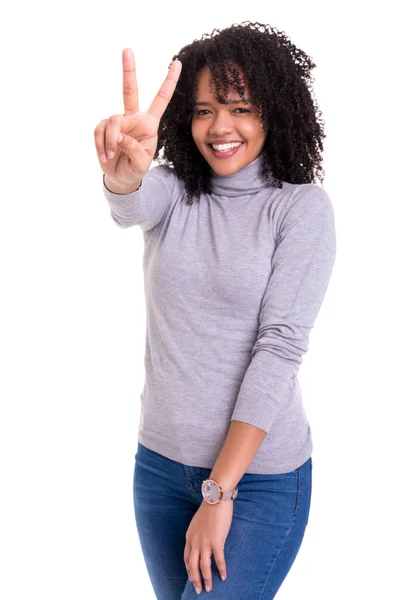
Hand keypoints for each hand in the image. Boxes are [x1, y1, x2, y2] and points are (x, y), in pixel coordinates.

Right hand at [94, 48, 181, 187]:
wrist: (120, 177)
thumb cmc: (135, 169)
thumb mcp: (141, 164)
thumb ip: (134, 150)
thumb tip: (120, 136)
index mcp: (149, 124)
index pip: (161, 100)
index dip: (169, 82)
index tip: (177, 63)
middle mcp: (134, 118)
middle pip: (130, 91)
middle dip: (129, 70)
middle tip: (127, 50)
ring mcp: (117, 122)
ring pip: (112, 122)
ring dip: (110, 141)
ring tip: (111, 155)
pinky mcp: (103, 128)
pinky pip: (100, 131)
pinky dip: (101, 145)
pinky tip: (105, 156)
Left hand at [184, 500, 232, 593]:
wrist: (215, 498)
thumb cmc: (209, 508)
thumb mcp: (198, 523)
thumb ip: (198, 534)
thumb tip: (202, 541)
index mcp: (189, 537)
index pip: (186, 558)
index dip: (189, 569)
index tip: (192, 578)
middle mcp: (195, 541)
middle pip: (192, 565)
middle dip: (195, 579)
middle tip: (199, 590)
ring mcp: (205, 542)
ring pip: (203, 566)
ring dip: (206, 579)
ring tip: (209, 588)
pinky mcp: (216, 541)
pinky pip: (218, 560)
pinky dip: (221, 570)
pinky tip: (224, 577)